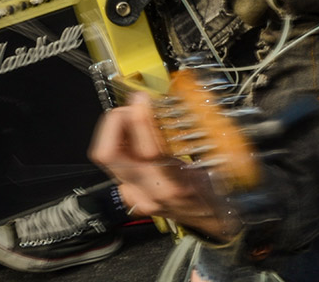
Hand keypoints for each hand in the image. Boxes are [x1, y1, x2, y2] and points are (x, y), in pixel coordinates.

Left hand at [89, 93, 240, 241]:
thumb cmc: (212, 190)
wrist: (208, 220)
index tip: (142, 98)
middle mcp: (149, 193)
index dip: (141, 119)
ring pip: (106, 158)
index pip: (148, 151)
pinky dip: (118, 143)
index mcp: (174, 185)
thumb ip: (192, 136)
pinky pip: (113, 163)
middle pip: (109, 155)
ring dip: (114, 130)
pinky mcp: (128, 194)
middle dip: (114, 122)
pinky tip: (131, 135)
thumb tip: (172, 106)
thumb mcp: (211, 162)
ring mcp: (135, 196)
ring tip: (130, 116)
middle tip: (128, 106)